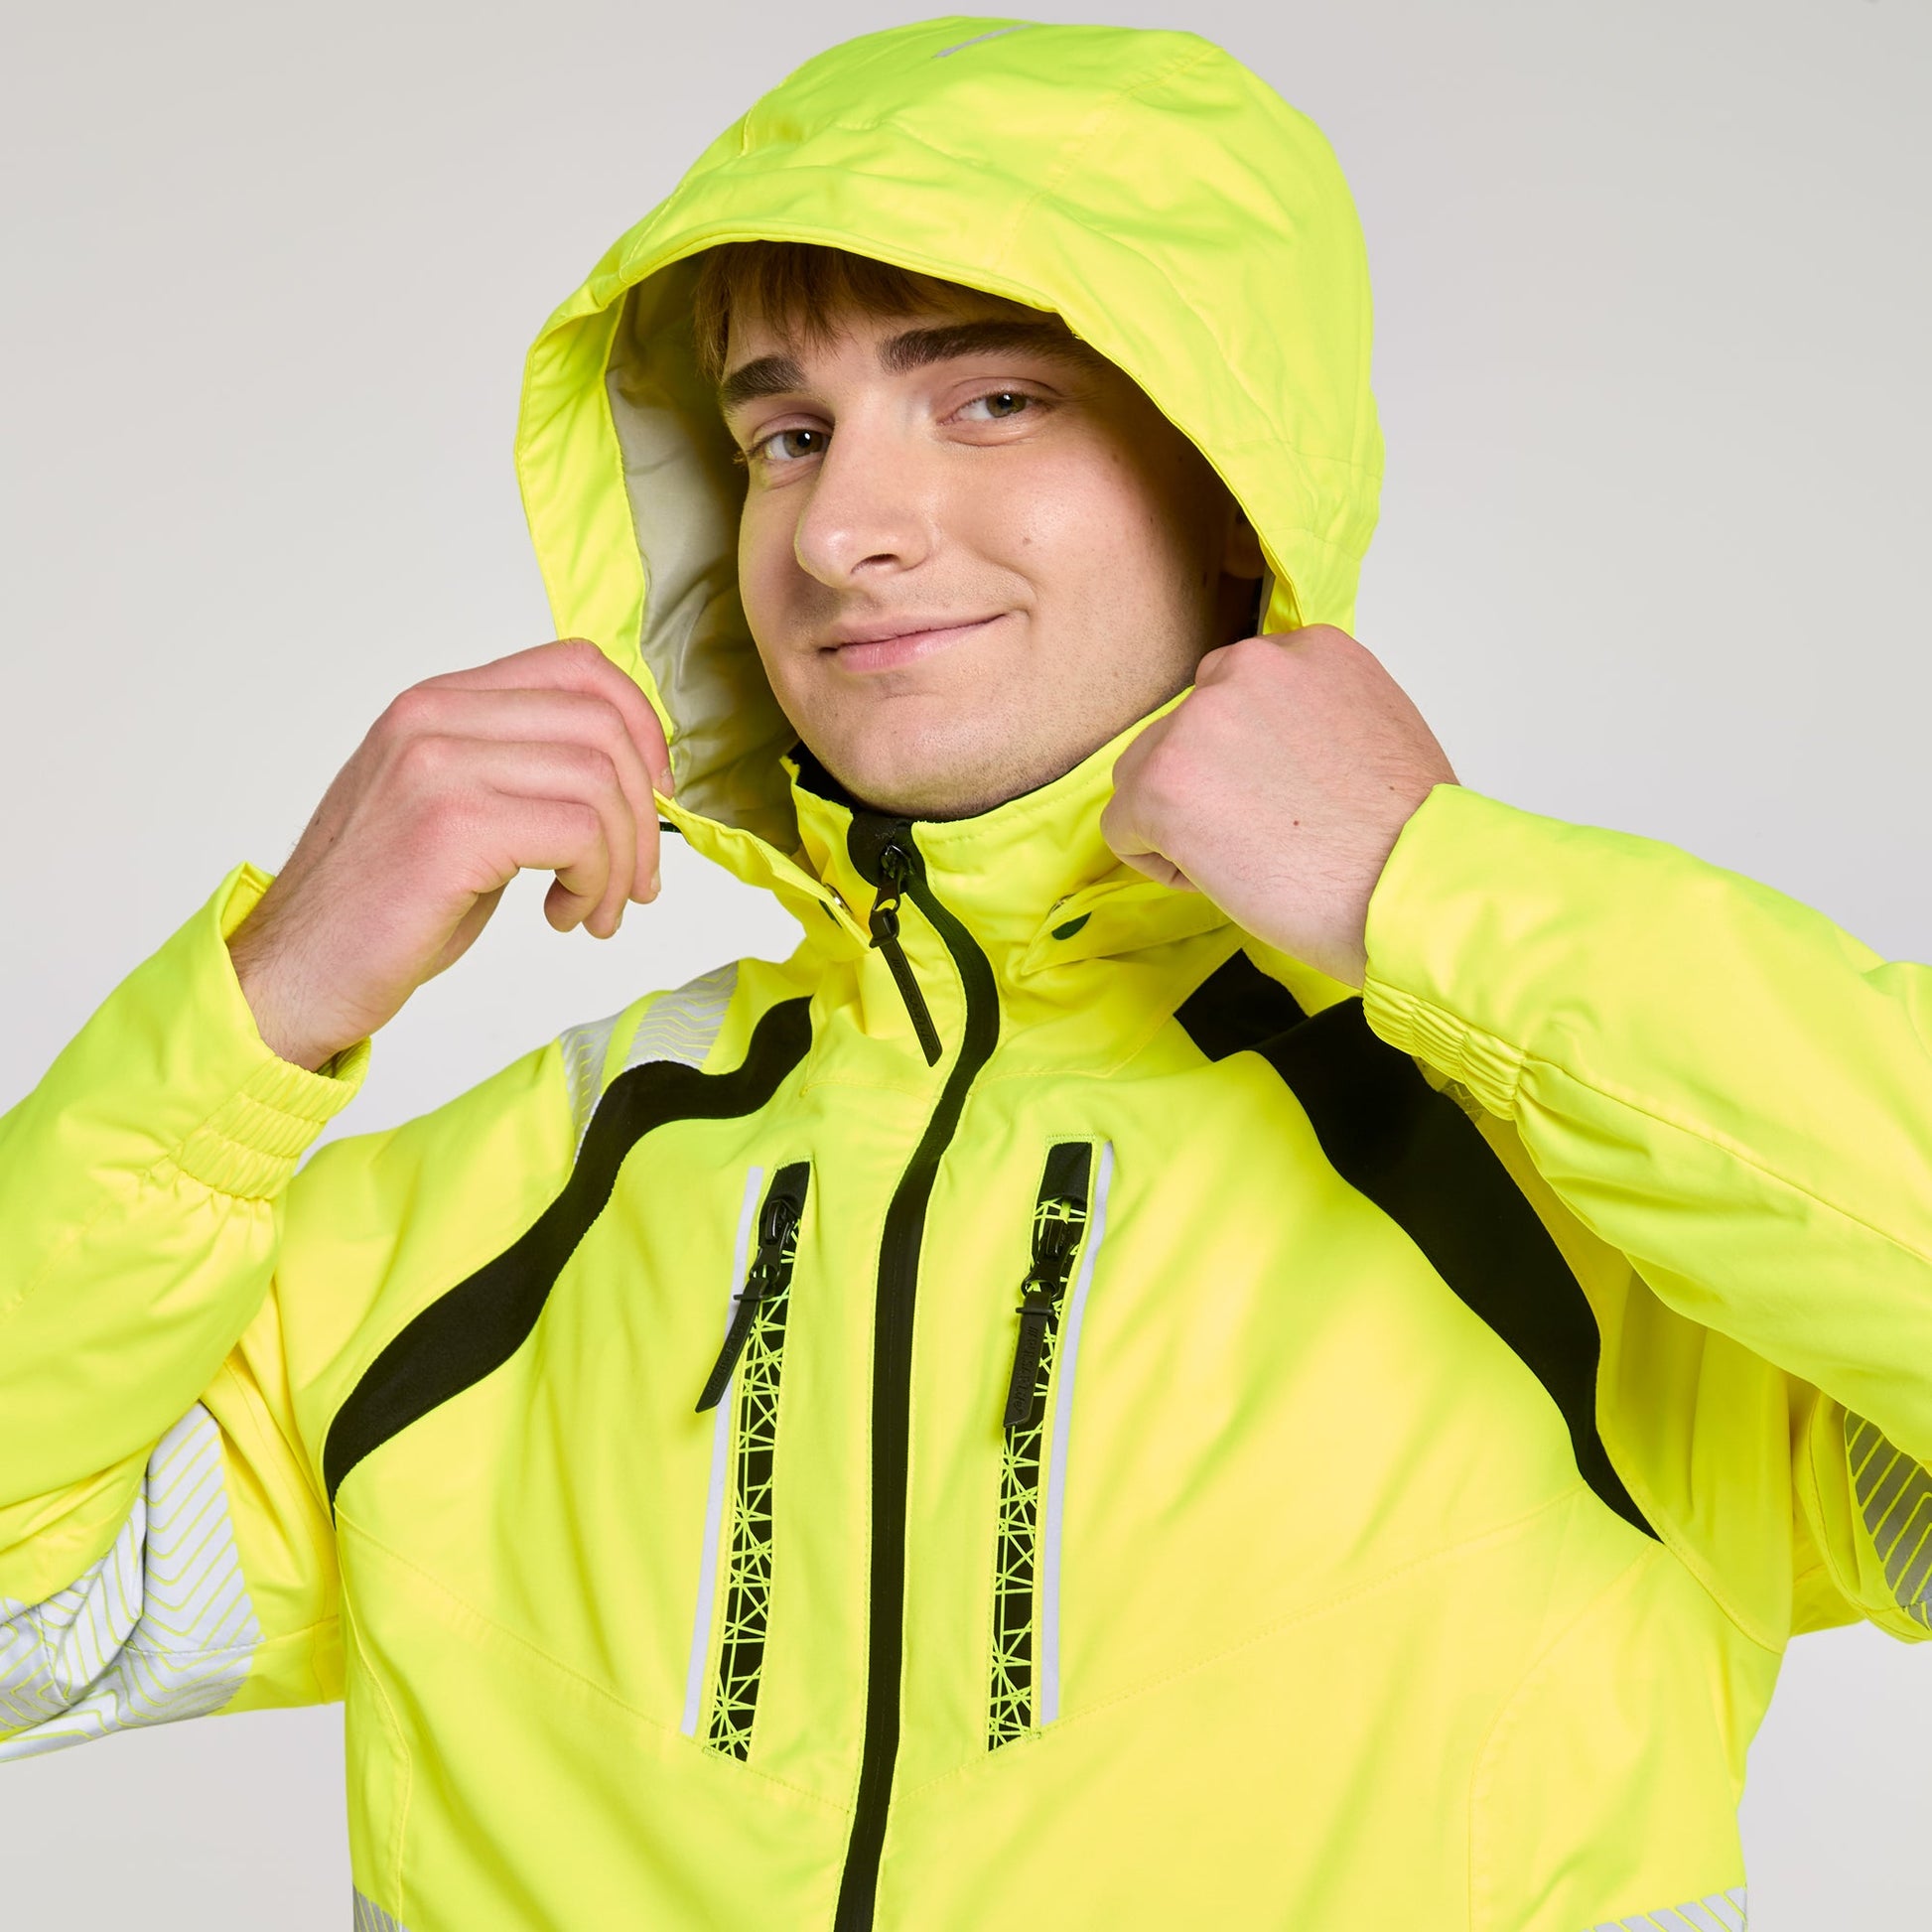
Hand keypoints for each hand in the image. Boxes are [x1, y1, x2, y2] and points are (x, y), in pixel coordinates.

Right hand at [226, 638, 672, 1070]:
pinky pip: (578, 833)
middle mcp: (435, 718)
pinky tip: (567, 917)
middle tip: (637, 880)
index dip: (640, 725)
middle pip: (602, 723)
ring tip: (597, 909)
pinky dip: (597, 883)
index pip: (577, 666)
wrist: (294, 974)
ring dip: (623, 860)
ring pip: (599, 781)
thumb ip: (522, 777)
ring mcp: (438, 765)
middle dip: (644, 810)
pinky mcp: (450, 826)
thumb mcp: (456, 813)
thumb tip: (627, 783)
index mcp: (439, 704)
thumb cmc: (380, 908)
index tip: (655, 792)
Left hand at [1100, 627, 1454, 987]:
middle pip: (1181, 731)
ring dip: (1180, 821)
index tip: (1287, 798)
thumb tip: (1263, 748)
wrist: (1413, 887)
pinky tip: (1224, 877)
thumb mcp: (1376, 727)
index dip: (1249, 761)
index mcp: (1306, 649)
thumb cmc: (1409, 836)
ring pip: (1144, 775)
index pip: (1232, 696)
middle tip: (1269, 835)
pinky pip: (1123, 828)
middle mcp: (1248, 666)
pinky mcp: (1161, 783)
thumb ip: (1310, 715)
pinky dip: (1160, 864)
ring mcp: (1198, 721)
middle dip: (1209, 787)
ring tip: (1251, 857)